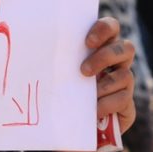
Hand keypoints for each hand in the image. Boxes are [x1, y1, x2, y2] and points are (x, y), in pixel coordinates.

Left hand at [54, 17, 135, 151]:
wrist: (67, 124)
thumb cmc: (58, 87)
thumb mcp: (53, 70)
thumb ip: (48, 54)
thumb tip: (25, 36)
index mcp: (100, 46)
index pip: (111, 27)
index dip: (104, 29)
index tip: (87, 41)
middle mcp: (116, 62)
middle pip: (126, 48)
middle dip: (105, 57)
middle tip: (83, 70)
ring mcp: (124, 83)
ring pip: (126, 75)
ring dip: (106, 84)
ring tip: (89, 94)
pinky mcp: (127, 105)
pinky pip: (124, 100)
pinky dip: (108, 104)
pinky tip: (95, 111)